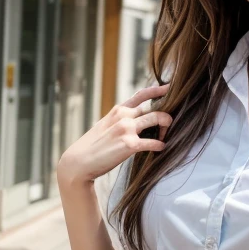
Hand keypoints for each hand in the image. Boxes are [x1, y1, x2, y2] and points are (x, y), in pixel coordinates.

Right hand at [57, 83, 171, 186]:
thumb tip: (135, 120)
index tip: (169, 87)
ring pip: (158, 119)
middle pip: (154, 109)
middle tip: (167, 127)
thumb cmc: (93, 147)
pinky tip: (161, 148)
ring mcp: (127, 129)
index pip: (141, 95)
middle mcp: (124, 116)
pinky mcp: (130, 144)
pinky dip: (160, 145)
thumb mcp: (105, 126)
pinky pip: (154, 142)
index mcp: (118, 110)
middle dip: (166, 116)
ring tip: (164, 137)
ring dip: (166, 129)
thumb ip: (120, 120)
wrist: (79, 162)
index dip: (157, 90)